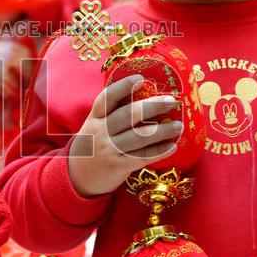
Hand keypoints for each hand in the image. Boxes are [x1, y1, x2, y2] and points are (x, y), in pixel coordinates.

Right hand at [68, 74, 182, 197]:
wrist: (77, 178)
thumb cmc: (93, 146)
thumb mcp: (94, 126)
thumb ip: (111, 114)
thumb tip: (143, 97)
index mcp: (94, 118)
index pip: (107, 98)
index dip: (123, 87)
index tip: (141, 78)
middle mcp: (100, 131)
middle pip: (128, 115)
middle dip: (151, 106)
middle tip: (171, 100)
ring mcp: (109, 149)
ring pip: (139, 137)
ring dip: (162, 131)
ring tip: (178, 126)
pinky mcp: (118, 166)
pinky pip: (142, 157)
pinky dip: (159, 151)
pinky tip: (173, 146)